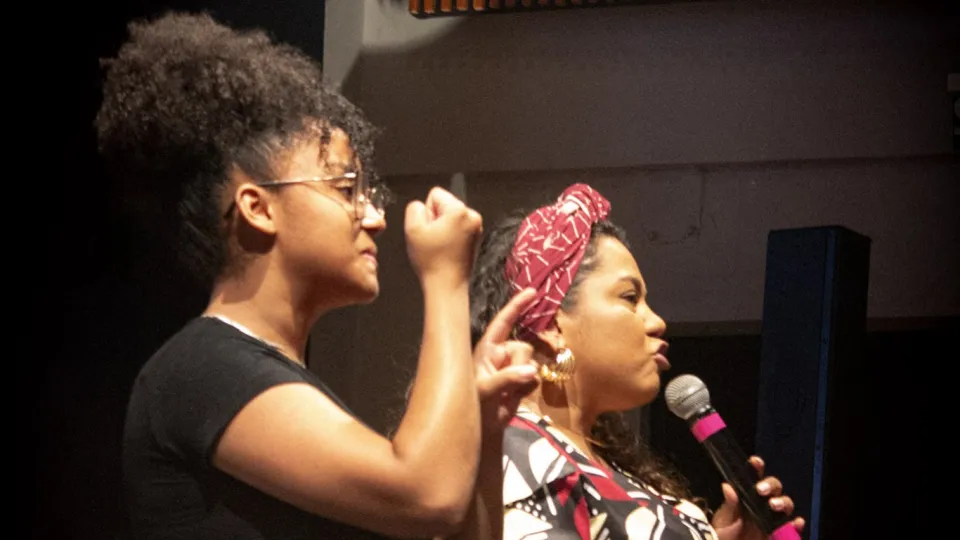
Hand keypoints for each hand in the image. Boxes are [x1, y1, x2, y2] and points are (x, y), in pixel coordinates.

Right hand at [404, 187, 482, 285]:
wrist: (447, 286)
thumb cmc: (431, 261)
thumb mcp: (412, 229)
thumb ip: (414, 208)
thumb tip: (422, 206)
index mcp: (459, 210)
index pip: (435, 194)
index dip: (427, 212)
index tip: (429, 230)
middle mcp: (472, 216)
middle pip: (444, 204)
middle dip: (436, 219)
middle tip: (433, 240)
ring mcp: (476, 227)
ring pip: (450, 216)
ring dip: (442, 228)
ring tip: (440, 246)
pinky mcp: (475, 237)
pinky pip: (457, 227)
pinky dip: (450, 235)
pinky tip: (446, 250)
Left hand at [473, 288, 540, 433]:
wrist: (483, 427)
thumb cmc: (473, 405)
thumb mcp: (485, 391)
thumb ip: (506, 379)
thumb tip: (531, 371)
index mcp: (486, 348)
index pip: (503, 322)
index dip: (516, 306)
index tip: (533, 292)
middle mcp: (500, 353)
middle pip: (523, 346)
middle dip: (521, 364)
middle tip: (507, 385)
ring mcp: (512, 366)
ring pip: (531, 362)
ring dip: (524, 378)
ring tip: (507, 394)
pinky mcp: (521, 379)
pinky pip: (535, 375)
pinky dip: (529, 387)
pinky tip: (515, 397)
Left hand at [712, 456, 805, 539]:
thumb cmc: (724, 533)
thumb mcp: (723, 520)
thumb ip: (729, 505)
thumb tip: (727, 486)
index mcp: (748, 495)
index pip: (754, 477)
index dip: (756, 467)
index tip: (755, 462)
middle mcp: (763, 503)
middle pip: (774, 487)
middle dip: (770, 485)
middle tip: (760, 490)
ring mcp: (772, 518)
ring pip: (785, 504)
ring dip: (782, 501)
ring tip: (774, 505)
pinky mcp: (779, 533)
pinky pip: (792, 528)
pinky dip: (796, 525)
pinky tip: (797, 522)